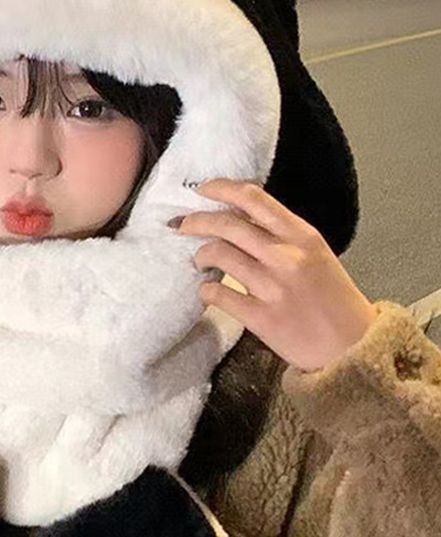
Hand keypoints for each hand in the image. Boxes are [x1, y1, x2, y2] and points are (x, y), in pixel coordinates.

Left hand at [173, 178, 377, 372]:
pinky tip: (208, 292)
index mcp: (302, 236)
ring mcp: (273, 287)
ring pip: (219, 255)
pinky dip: (206, 290)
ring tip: (200, 262)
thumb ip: (281, 236)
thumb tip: (239, 218)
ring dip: (201, 256)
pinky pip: (218, 294)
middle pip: (228, 225)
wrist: (354, 348)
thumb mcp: (316, 255)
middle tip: (183, 225)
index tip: (203, 188)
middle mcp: (286, 256)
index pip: (254, 198)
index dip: (221, 188)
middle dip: (196, 221)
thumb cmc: (335, 302)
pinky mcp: (261, 317)